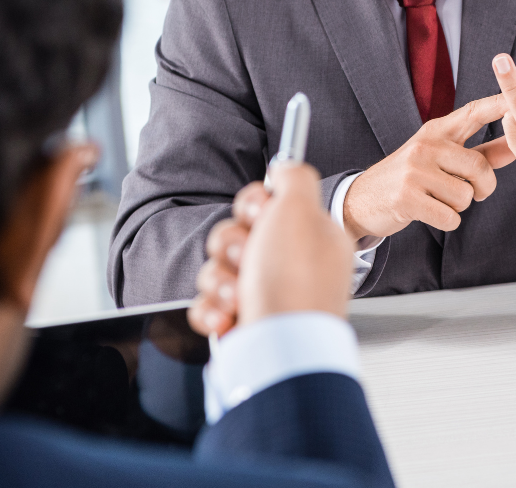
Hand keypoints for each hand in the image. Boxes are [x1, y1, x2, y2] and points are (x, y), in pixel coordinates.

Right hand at [188, 162, 352, 335]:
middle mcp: (287, 265)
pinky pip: (208, 303)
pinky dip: (212, 309)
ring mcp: (264, 295)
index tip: (259, 218)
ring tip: (239, 296)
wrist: (280, 348)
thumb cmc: (293, 282)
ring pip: (216, 269)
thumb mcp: (300, 209)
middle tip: (247, 259)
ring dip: (219, 281)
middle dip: (229, 246)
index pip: (266, 205)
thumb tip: (286, 166)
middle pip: (234, 235)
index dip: (253, 207)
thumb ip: (293, 178)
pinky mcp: (241, 322)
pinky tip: (229, 316)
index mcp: (307, 237)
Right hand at [342, 94, 513, 241]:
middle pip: (480, 169)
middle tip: (474, 194)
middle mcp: (425, 146)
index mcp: (436, 131)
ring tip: (437, 199)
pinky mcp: (407, 198)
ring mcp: (414, 171)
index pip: (473, 113)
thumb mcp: (442, 158)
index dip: (497, 106)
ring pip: (466, 197)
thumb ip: (481, 154)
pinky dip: (447, 221)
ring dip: (459, 207)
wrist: (362, 200)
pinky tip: (429, 213)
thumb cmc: (411, 178)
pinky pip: (450, 217)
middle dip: (483, 189)